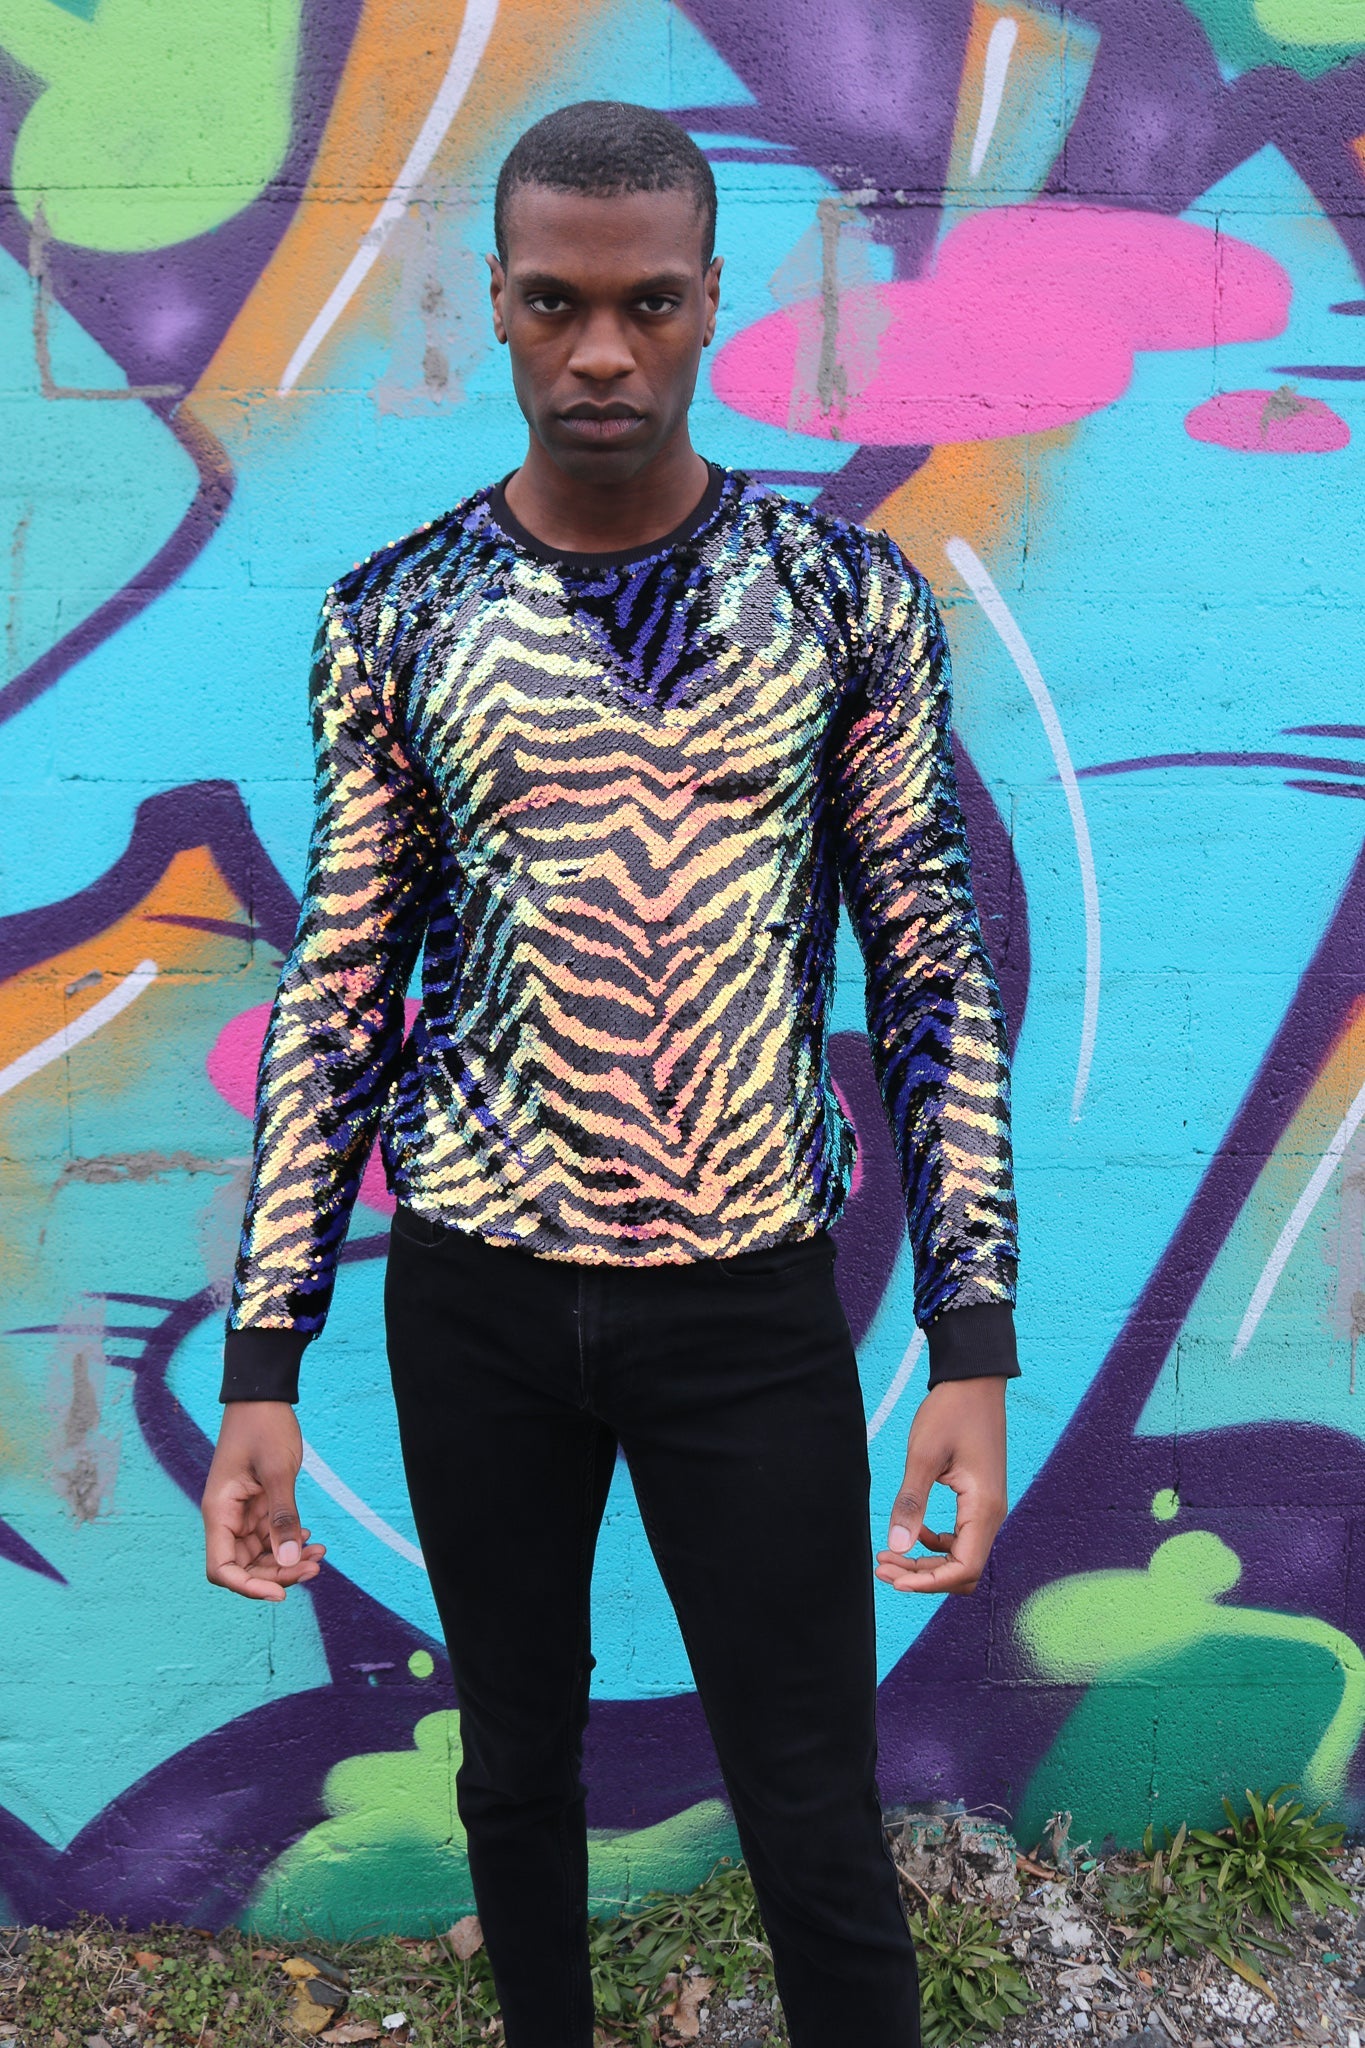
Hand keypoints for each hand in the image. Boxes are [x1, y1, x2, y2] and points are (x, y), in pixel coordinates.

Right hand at [202, 1401, 324, 1601]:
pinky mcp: (256, 1505)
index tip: (280, 1593)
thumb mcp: (278, 1472)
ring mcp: (241, 1512)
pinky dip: (289, 1541)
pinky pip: (269, 1536)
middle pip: (244, 1566)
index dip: (248, 1587)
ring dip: (287, 1560)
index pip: (222, 1568)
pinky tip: (311, 1538)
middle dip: (277, 1574)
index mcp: (219, 1512)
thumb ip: (283, 1516)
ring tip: (321, 1555)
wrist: (263, 1397)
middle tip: (315, 1568)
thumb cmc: (264, 1427)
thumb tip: (289, 1560)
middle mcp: (226, 1517)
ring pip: (260, 1554)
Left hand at [875, 1376, 1006, 1594]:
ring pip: (961, 1556)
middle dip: (922, 1576)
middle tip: (882, 1566)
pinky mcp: (979, 1500)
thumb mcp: (923, 1457)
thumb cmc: (950, 1413)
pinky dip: (936, 1544)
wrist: (973, 1382)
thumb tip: (898, 1546)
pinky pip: (961, 1538)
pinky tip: (914, 1531)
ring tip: (889, 1554)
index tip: (894, 1580)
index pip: (964, 1568)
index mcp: (983, 1508)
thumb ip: (911, 1503)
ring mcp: (988, 1508)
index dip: (928, 1583)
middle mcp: (992, 1514)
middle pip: (963, 1570)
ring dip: (927, 1563)